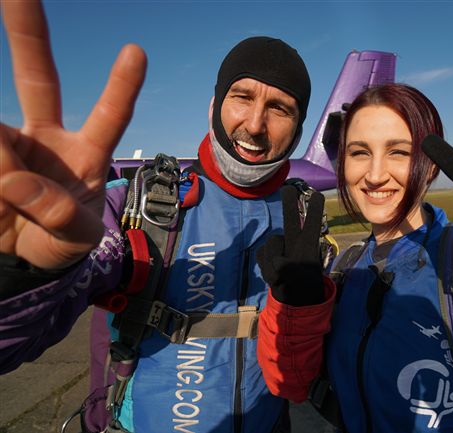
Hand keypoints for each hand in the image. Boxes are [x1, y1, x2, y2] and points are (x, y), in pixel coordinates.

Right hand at [0, 1, 145, 268]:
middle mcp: (47, 138)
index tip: (136, 51)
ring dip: (3, 169)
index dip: (121, 87)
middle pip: (38, 79)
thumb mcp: (76, 238)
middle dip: (28, 35)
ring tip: (10, 202)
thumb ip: (58, 216)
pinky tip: (1, 193)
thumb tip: (17, 181)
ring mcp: (11, 144)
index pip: (109, 116)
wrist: (24, 259)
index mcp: (86, 153)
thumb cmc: (61, 241)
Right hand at [256, 186, 324, 305]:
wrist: (292, 299)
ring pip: (271, 244)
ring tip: (281, 277)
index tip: (317, 195)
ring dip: (273, 262)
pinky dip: (265, 268)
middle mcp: (294, 241)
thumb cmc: (304, 287)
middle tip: (286, 189)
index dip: (315, 210)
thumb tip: (278, 262)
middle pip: (291, 219)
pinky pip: (261, 255)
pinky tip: (274, 277)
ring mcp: (279, 247)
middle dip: (288, 203)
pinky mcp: (266, 255)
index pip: (313, 224)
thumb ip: (291, 271)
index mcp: (308, 245)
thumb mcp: (302, 282)